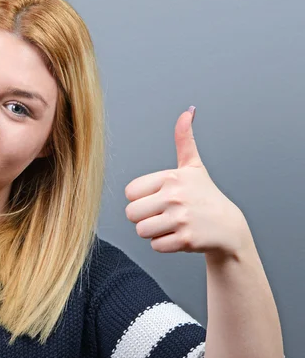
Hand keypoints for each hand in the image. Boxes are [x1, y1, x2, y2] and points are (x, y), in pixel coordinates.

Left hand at [124, 107, 247, 256]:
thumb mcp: (193, 167)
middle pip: (131, 214)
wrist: (229, 227)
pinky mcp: (185, 239)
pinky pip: (155, 245)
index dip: (141, 199)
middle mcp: (175, 196)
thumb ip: (185, 140)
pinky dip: (165, 244)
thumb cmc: (205, 196)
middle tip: (164, 215)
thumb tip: (188, 111)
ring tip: (172, 225)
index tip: (159, 198)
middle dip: (144, 218)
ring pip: (141, 231)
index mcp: (171, 177)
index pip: (130, 193)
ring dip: (154, 232)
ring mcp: (181, 218)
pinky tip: (180, 236)